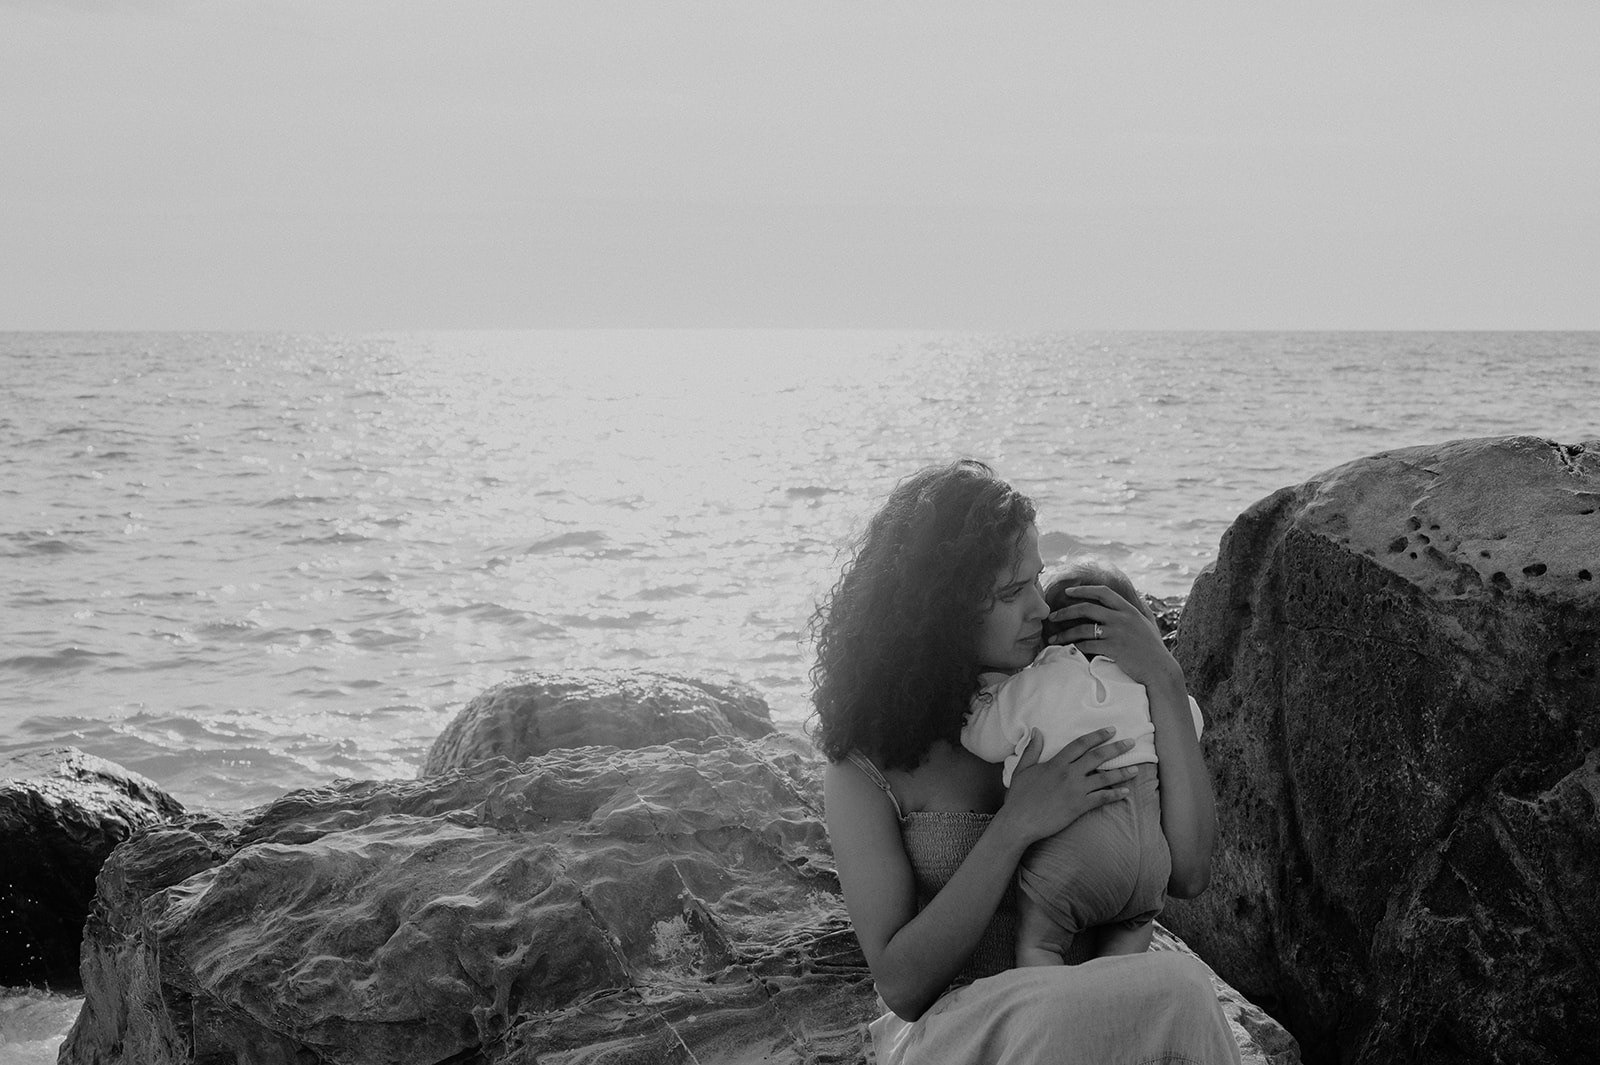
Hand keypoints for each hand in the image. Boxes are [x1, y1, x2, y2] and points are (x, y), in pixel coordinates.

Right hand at [999, 727, 1137, 845]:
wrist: (1019, 821)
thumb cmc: (1019, 796)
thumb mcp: (1022, 769)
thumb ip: (1032, 749)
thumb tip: (1037, 731)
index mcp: (1056, 763)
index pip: (1081, 744)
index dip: (1097, 735)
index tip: (1111, 730)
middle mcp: (1069, 774)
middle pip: (1098, 757)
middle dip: (1116, 748)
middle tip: (1130, 742)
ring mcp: (1076, 790)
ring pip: (1104, 778)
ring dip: (1122, 772)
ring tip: (1136, 769)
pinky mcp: (1079, 807)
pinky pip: (1101, 798)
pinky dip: (1115, 795)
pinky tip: (1126, 792)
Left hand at [1047, 584, 1178, 687]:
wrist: (1160, 670)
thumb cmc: (1153, 650)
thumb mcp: (1146, 625)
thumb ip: (1135, 613)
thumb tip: (1130, 602)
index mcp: (1128, 610)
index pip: (1103, 592)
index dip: (1083, 590)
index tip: (1068, 591)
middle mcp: (1121, 618)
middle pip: (1086, 608)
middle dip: (1065, 611)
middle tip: (1052, 616)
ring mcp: (1117, 633)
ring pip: (1082, 629)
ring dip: (1065, 633)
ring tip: (1053, 638)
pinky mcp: (1112, 649)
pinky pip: (1087, 645)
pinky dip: (1074, 647)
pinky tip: (1067, 649)